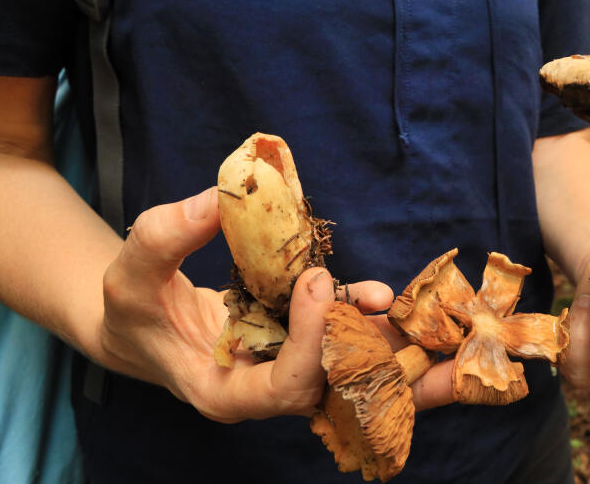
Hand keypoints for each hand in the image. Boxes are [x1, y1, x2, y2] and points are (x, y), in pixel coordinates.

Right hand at [97, 187, 453, 422]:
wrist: (142, 319)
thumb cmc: (131, 303)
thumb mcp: (132, 267)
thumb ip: (166, 234)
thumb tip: (218, 197)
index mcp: (225, 392)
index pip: (281, 388)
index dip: (308, 343)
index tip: (317, 283)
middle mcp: (267, 390)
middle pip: (337, 392)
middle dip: (391, 374)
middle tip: (444, 354)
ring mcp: (290, 370)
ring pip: (355, 375)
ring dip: (406, 358)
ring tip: (457, 341)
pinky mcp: (305, 344)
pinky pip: (349, 341)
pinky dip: (380, 326)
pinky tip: (405, 302)